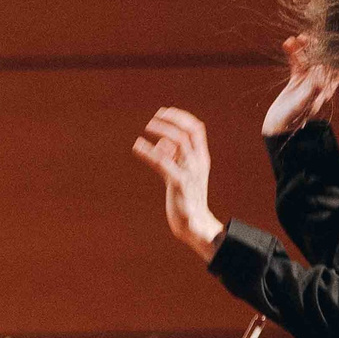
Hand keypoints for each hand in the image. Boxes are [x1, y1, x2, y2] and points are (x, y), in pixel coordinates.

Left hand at [132, 107, 222, 260]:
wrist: (194, 225)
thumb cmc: (185, 199)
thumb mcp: (180, 174)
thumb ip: (173, 157)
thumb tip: (161, 143)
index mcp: (200, 158)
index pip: (197, 129)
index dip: (182, 117)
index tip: (165, 111)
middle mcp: (198, 162)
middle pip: (188, 132)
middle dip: (171, 121)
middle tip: (153, 118)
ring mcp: (190, 172)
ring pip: (180, 142)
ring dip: (163, 131)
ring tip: (146, 127)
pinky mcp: (179, 184)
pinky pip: (164, 163)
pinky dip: (150, 152)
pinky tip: (137, 146)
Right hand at [264, 35, 338, 136]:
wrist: (278, 128)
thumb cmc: (293, 118)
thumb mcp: (304, 101)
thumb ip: (313, 86)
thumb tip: (321, 68)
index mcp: (326, 89)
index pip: (334, 68)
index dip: (332, 54)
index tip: (328, 41)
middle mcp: (319, 84)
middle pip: (321, 61)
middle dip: (316, 48)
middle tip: (310, 37)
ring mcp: (307, 82)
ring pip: (307, 60)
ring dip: (302, 49)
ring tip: (296, 37)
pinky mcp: (296, 81)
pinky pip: (296, 64)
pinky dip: (292, 54)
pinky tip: (287, 44)